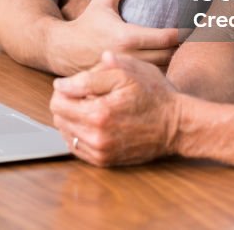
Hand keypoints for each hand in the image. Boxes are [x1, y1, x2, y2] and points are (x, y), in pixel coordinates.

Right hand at [48, 0, 179, 74]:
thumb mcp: (101, 1)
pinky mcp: (124, 78)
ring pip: (161, 68)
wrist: (65, 49)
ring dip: (173, 59)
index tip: (192, 25)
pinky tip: (167, 62)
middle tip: (193, 37)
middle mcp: (129, 56)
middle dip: (181, 47)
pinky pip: (149, 77)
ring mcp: (127, 70)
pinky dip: (161, 70)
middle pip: (168, 55)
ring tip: (183, 49)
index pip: (165, 37)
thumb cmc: (86, 23)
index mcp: (127, 36)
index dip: (182, 32)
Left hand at [50, 51, 181, 165]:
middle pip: (59, 118)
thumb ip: (90, 76)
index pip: (57, 102)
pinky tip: (97, 124)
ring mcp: (100, 151)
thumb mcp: (126, 73)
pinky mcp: (105, 161)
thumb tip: (61, 84)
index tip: (80, 85)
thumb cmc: (154, 95)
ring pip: (66, 133)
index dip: (66, 89)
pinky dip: (81, 134)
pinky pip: (77, 147)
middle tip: (89, 96)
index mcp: (98, 113)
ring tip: (94, 109)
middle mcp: (96, 137)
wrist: (176, 125)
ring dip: (74, 120)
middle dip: (69, 104)